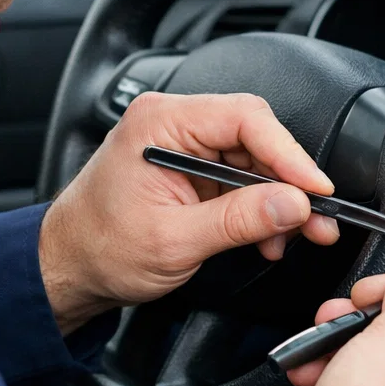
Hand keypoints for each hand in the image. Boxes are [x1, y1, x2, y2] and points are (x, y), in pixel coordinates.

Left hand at [39, 92, 339, 332]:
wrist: (69, 267)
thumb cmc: (100, 248)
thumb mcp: (176, 240)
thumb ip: (238, 220)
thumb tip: (293, 204)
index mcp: (160, 124)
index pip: (244, 118)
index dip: (289, 153)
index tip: (316, 188)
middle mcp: (172, 124)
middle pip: (255, 136)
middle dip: (289, 181)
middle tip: (316, 219)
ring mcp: (182, 145)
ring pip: (253, 159)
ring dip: (278, 200)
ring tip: (295, 236)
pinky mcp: (191, 168)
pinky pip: (239, 177)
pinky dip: (259, 207)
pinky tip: (267, 236)